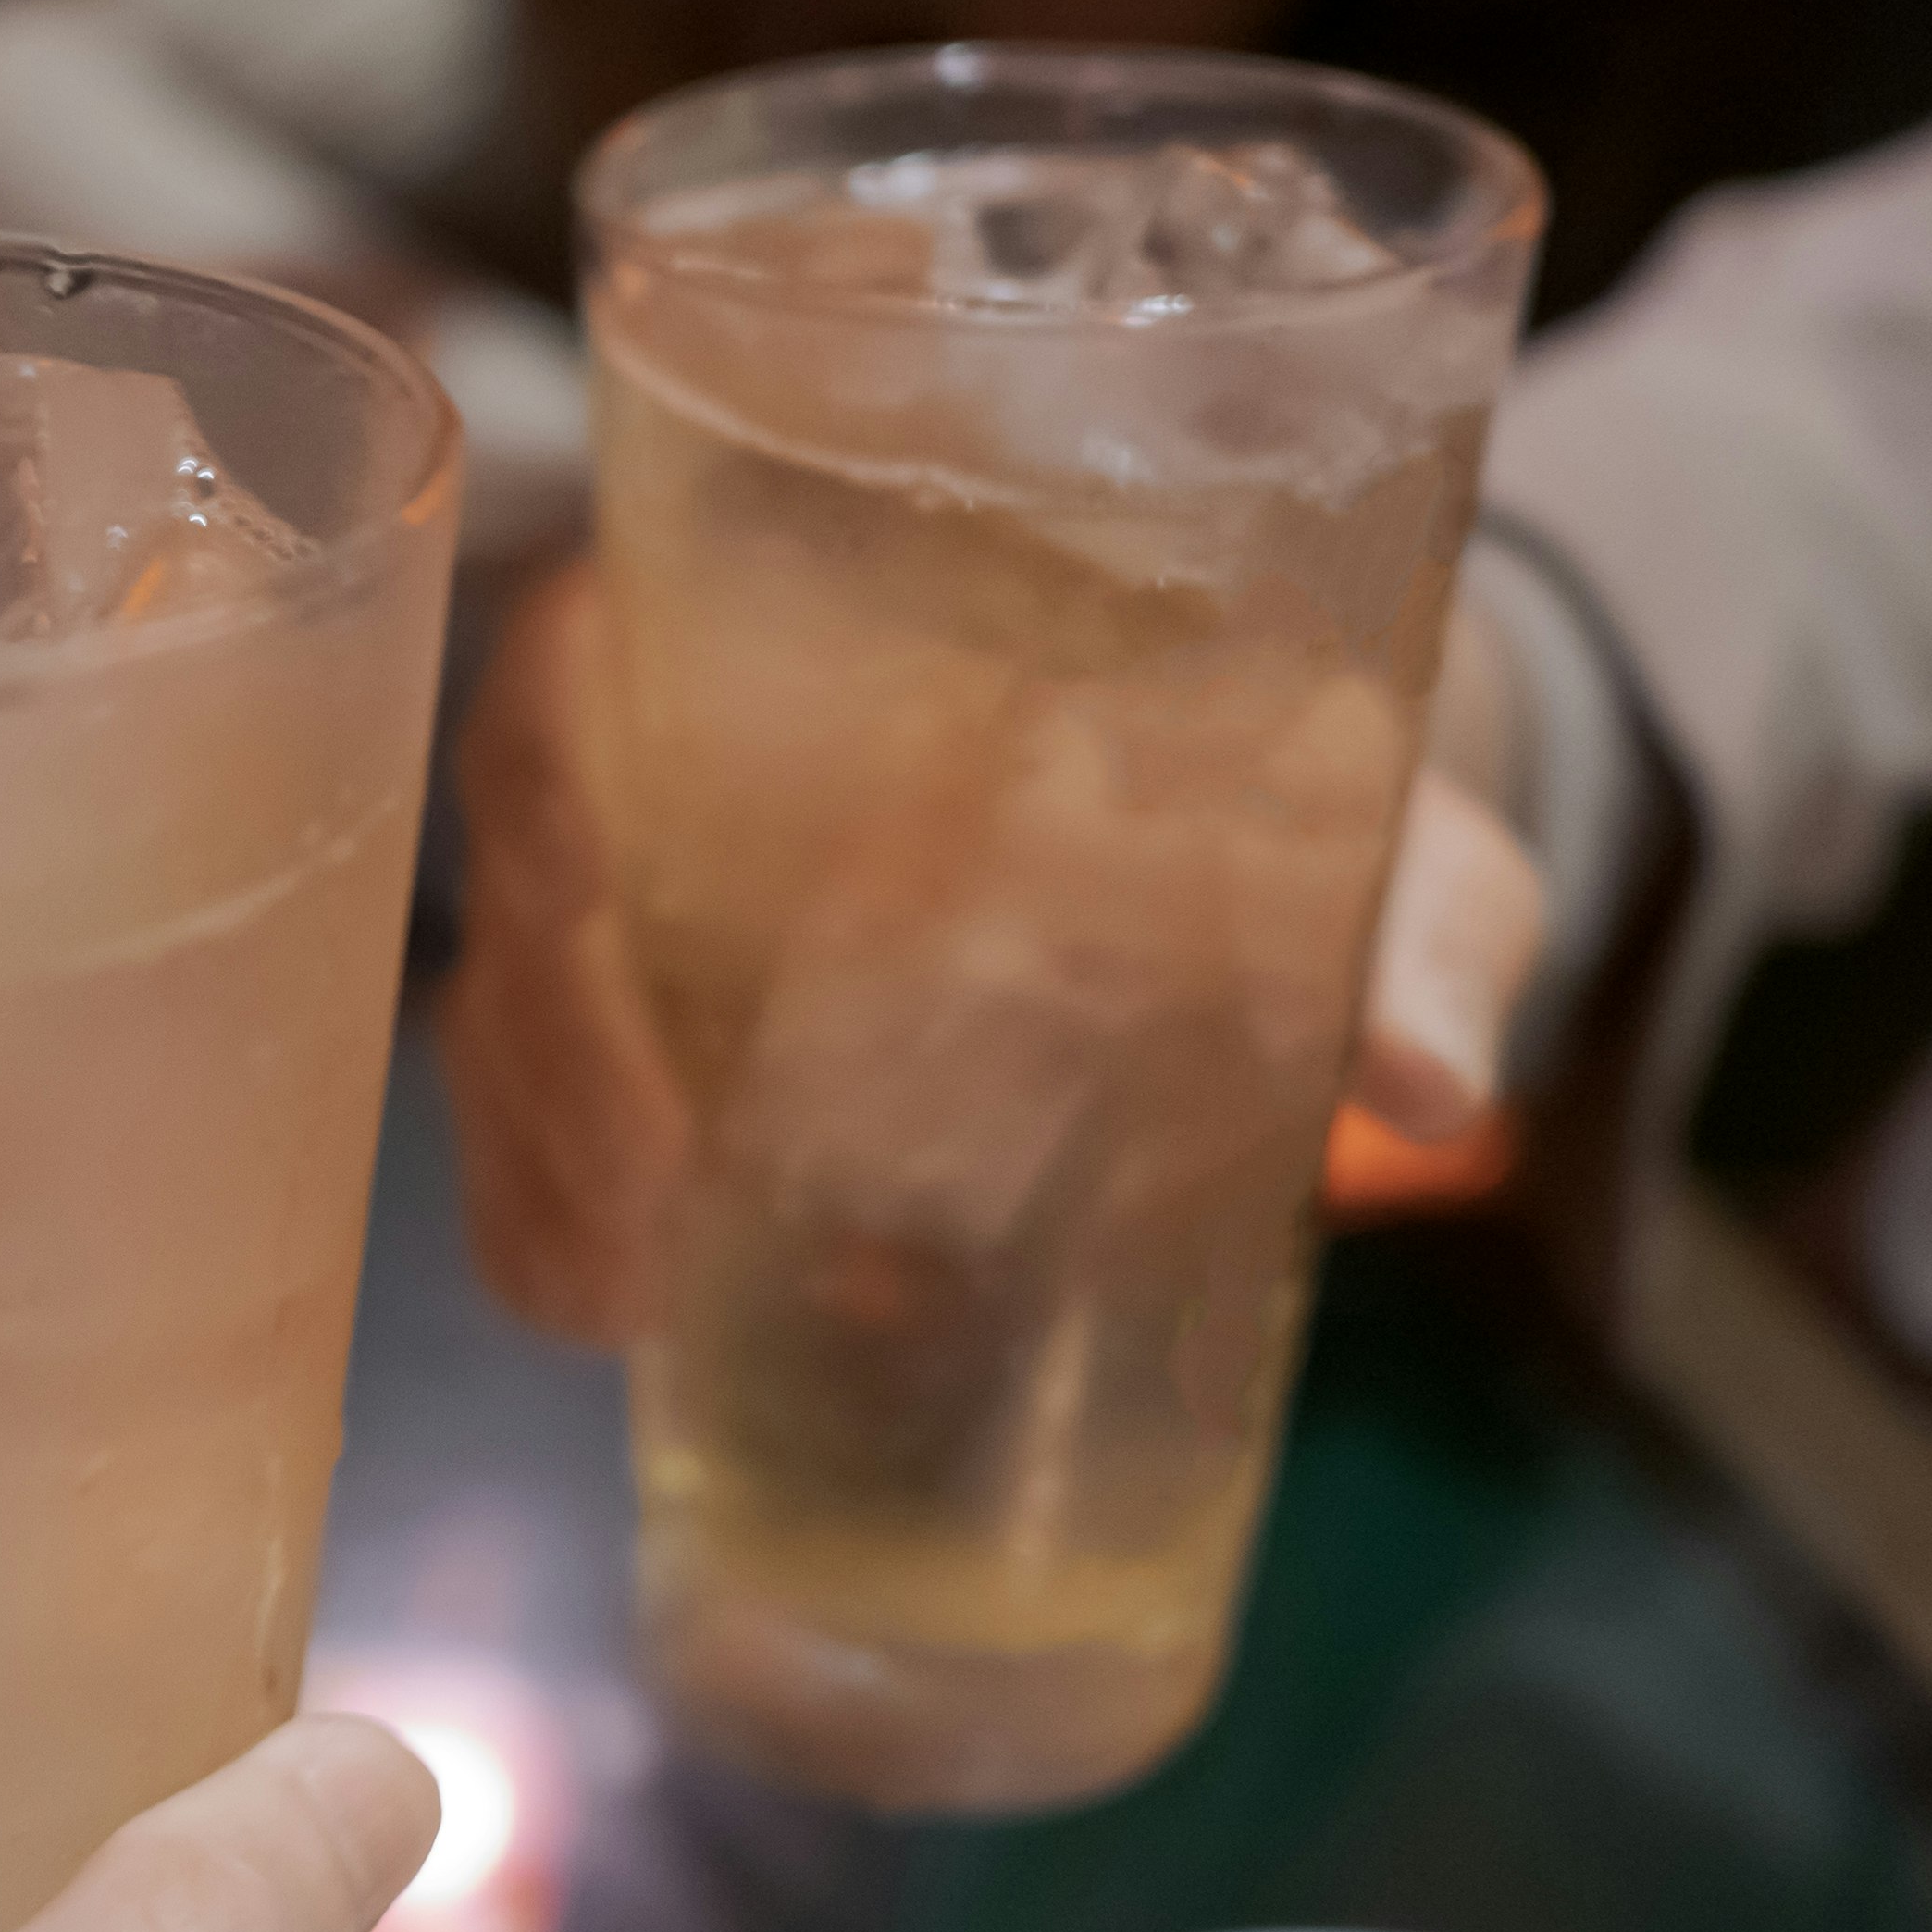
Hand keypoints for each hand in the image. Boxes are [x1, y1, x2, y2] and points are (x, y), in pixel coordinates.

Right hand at [438, 560, 1545, 1346]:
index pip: (567, 683)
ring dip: (536, 1167)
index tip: (607, 960)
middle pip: (512, 887)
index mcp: (791, 613)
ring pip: (497, 1013)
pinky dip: (544, 1220)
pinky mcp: (644, 1015)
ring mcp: (635, 886)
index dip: (551, 826)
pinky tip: (616, 1319)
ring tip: (643, 1313)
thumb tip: (1434, 1082)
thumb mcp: (1369, 797)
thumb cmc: (1283, 746)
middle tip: (663, 1231)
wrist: (1267, 788)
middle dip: (553, 1071)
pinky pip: (529, 1112)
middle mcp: (667, 738)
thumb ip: (1416, 896)